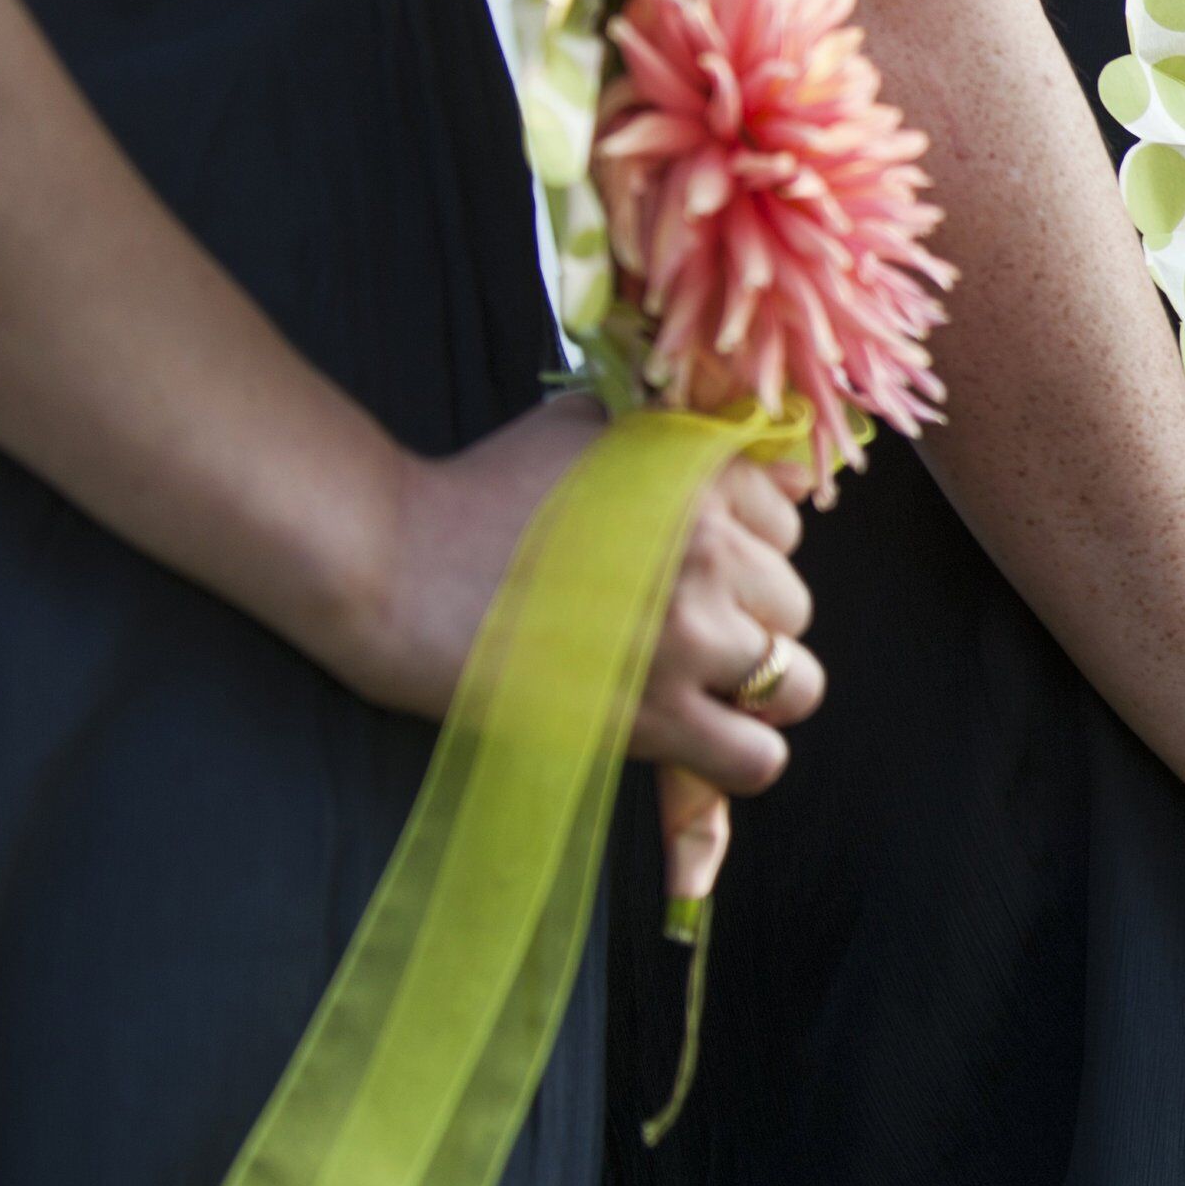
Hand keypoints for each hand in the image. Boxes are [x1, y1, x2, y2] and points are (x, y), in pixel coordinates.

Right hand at [329, 397, 825, 793]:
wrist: (389, 563)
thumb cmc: (478, 492)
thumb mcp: (586, 428)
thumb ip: (676, 435)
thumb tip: (768, 463)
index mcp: (700, 476)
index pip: (790, 522)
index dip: (746, 548)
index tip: (692, 564)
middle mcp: (712, 552)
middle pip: (794, 602)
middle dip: (746, 616)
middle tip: (675, 626)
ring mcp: (688, 637)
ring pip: (795, 682)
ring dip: (754, 687)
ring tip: (694, 684)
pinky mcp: (653, 716)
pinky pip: (757, 758)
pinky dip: (740, 755)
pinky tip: (699, 738)